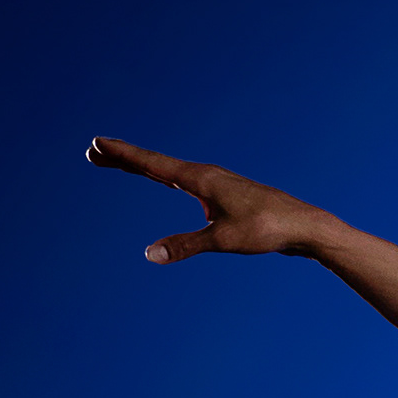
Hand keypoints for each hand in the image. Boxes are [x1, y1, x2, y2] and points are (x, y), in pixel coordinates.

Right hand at [85, 136, 338, 261]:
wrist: (304, 226)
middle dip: (124, 157)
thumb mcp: (223, 240)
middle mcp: (206, 175)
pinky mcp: (224, 194)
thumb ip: (185, 245)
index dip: (123, 154)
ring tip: (119, 162)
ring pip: (170, 170)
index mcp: (201, 178)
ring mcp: (216, 183)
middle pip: (156, 163)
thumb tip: (150, 254)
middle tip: (92, 151)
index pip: (153, 164)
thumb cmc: (267, 230)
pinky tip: (164, 179)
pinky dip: (164, 175)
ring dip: (143, 165)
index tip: (97, 143)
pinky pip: (184, 180)